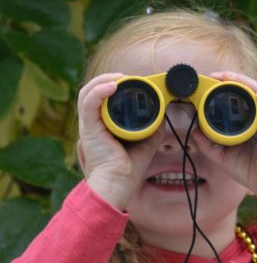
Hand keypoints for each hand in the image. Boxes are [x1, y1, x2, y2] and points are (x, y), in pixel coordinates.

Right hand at [77, 73, 164, 209]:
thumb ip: (153, 130)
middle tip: (127, 78)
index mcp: (103, 125)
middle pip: (93, 91)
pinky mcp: (88, 128)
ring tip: (120, 78)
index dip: (114, 85)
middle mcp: (93, 123)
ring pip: (88, 92)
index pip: (103, 98)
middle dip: (109, 79)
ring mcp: (88, 125)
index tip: (132, 82)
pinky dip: (99, 90)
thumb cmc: (127, 170)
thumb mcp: (145, 145)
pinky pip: (88, 102)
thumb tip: (163, 117)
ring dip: (104, 80)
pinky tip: (112, 85)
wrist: (118, 185)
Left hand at [190, 71, 256, 214]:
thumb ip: (207, 142)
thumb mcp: (221, 155)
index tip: (208, 81)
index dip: (223, 86)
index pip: (236, 96)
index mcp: (246, 120)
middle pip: (247, 90)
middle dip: (232, 79)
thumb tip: (193, 129)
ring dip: (246, 84)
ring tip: (231, 78)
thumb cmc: (249, 168)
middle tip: (215, 76)